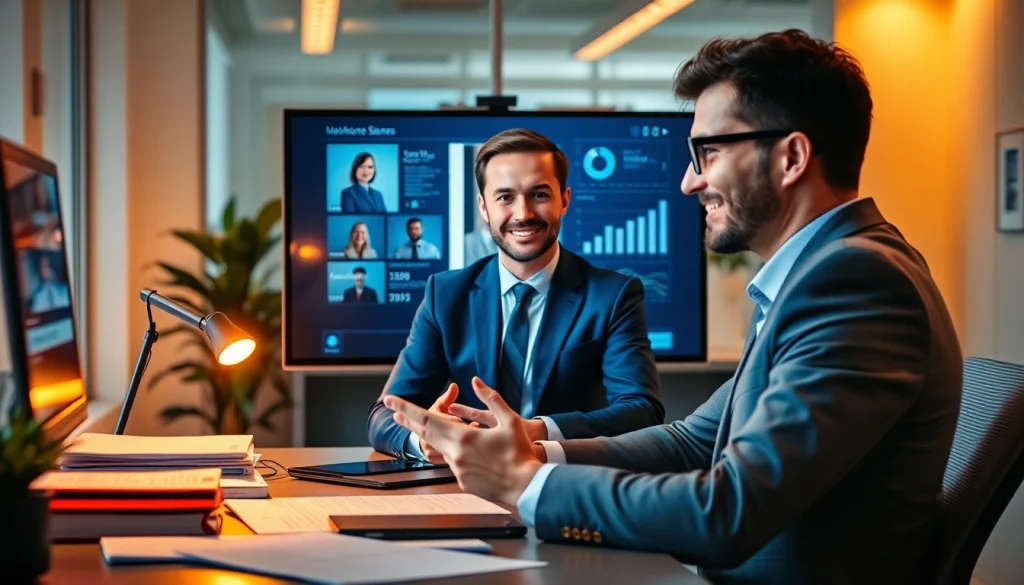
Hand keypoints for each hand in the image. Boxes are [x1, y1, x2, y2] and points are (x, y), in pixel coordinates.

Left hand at [385, 376, 542, 505]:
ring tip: (424, 428)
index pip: (427, 419)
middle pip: (424, 434)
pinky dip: (452, 452)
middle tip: (395, 412)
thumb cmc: (520, 453)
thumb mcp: (510, 420)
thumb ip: (491, 398)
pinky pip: (452, 462)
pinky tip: (461, 449)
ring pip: (438, 448)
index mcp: (464, 437)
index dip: (406, 408)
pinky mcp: (463, 482)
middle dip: (408, 421)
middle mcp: (456, 454)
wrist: (526, 487)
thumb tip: (475, 381)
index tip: (391, 401)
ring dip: (430, 436)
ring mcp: (457, 470)